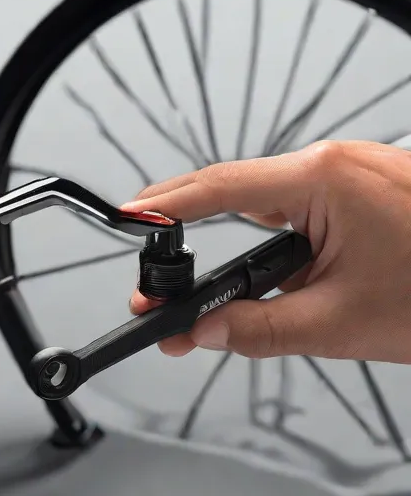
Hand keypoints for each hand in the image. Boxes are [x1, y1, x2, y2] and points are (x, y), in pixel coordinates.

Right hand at [122, 140, 410, 362]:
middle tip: (159, 277)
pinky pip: (302, 208)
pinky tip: (270, 274)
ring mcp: (354, 174)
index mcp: (324, 179)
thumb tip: (201, 331)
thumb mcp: (341, 323)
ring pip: (269, 202)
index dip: (165, 206)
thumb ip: (257, 329)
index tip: (128, 219)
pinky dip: (277, 241)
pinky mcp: (367, 191)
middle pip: (236, 190)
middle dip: (190, 231)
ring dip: (238, 244)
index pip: (218, 187)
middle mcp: (336, 164)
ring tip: (213, 291)